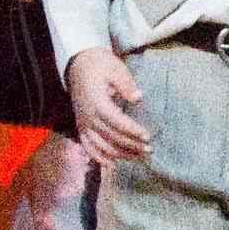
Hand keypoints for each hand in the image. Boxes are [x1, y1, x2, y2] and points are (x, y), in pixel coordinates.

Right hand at [63, 47, 155, 167]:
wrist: (78, 66)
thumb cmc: (100, 66)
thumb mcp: (115, 69)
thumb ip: (125, 84)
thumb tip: (138, 98)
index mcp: (96, 101)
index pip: (115, 121)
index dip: (131, 130)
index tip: (147, 136)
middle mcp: (87, 115)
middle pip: (110, 136)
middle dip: (131, 145)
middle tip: (149, 149)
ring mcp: (83, 123)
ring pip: (101, 145)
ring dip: (120, 154)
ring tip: (139, 156)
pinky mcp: (81, 126)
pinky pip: (88, 147)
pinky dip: (99, 157)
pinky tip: (113, 163)